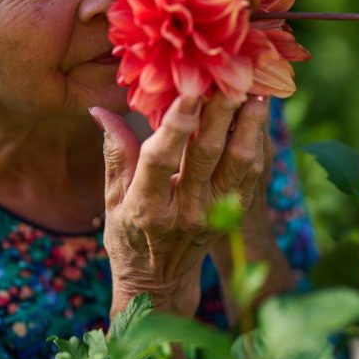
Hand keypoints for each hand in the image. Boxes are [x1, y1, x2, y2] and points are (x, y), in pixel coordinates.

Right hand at [90, 92, 270, 317]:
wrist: (159, 280)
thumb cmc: (128, 233)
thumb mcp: (111, 197)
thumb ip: (115, 152)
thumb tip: (100, 111)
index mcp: (147, 207)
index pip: (161, 160)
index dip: (175, 126)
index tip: (188, 92)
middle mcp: (185, 212)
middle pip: (206, 155)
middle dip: (219, 113)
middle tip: (230, 78)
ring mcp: (215, 214)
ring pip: (238, 162)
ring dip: (249, 124)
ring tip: (255, 91)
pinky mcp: (235, 213)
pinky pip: (252, 173)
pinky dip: (258, 140)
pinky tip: (259, 114)